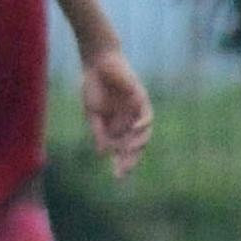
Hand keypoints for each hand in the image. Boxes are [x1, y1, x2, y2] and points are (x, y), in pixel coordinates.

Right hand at [80, 47, 152, 178]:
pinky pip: (147, 115)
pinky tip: (135, 130)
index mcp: (117, 126)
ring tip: (129, 153)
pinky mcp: (141, 99)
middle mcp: (129, 121)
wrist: (97, 63)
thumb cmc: (94, 86)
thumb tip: (103, 152)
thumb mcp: (93, 113)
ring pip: (143, 133)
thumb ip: (99, 132)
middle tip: (124, 171)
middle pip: (134, 145)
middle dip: (130, 159)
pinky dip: (143, 124)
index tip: (118, 177)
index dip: (121, 162)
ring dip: (137, 144)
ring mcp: (136, 111)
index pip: (122, 149)